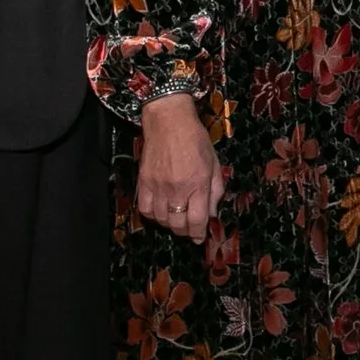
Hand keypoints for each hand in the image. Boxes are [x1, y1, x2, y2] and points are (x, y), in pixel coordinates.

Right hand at [138, 95, 224, 242]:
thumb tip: (212, 213)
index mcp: (197, 183)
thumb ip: (215, 190)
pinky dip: (153, 215)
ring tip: (176, 219)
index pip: (197, 220)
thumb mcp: (214, 163)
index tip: (199, 238)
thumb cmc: (195, 139)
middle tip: (189, 228)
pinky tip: (160, 211)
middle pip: (178, 224)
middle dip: (185, 231)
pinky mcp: (143, 182)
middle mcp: (177, 188)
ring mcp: (158, 186)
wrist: (169, 121)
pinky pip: (145, 209)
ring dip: (170, 224)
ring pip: (161, 219)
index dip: (199, 234)